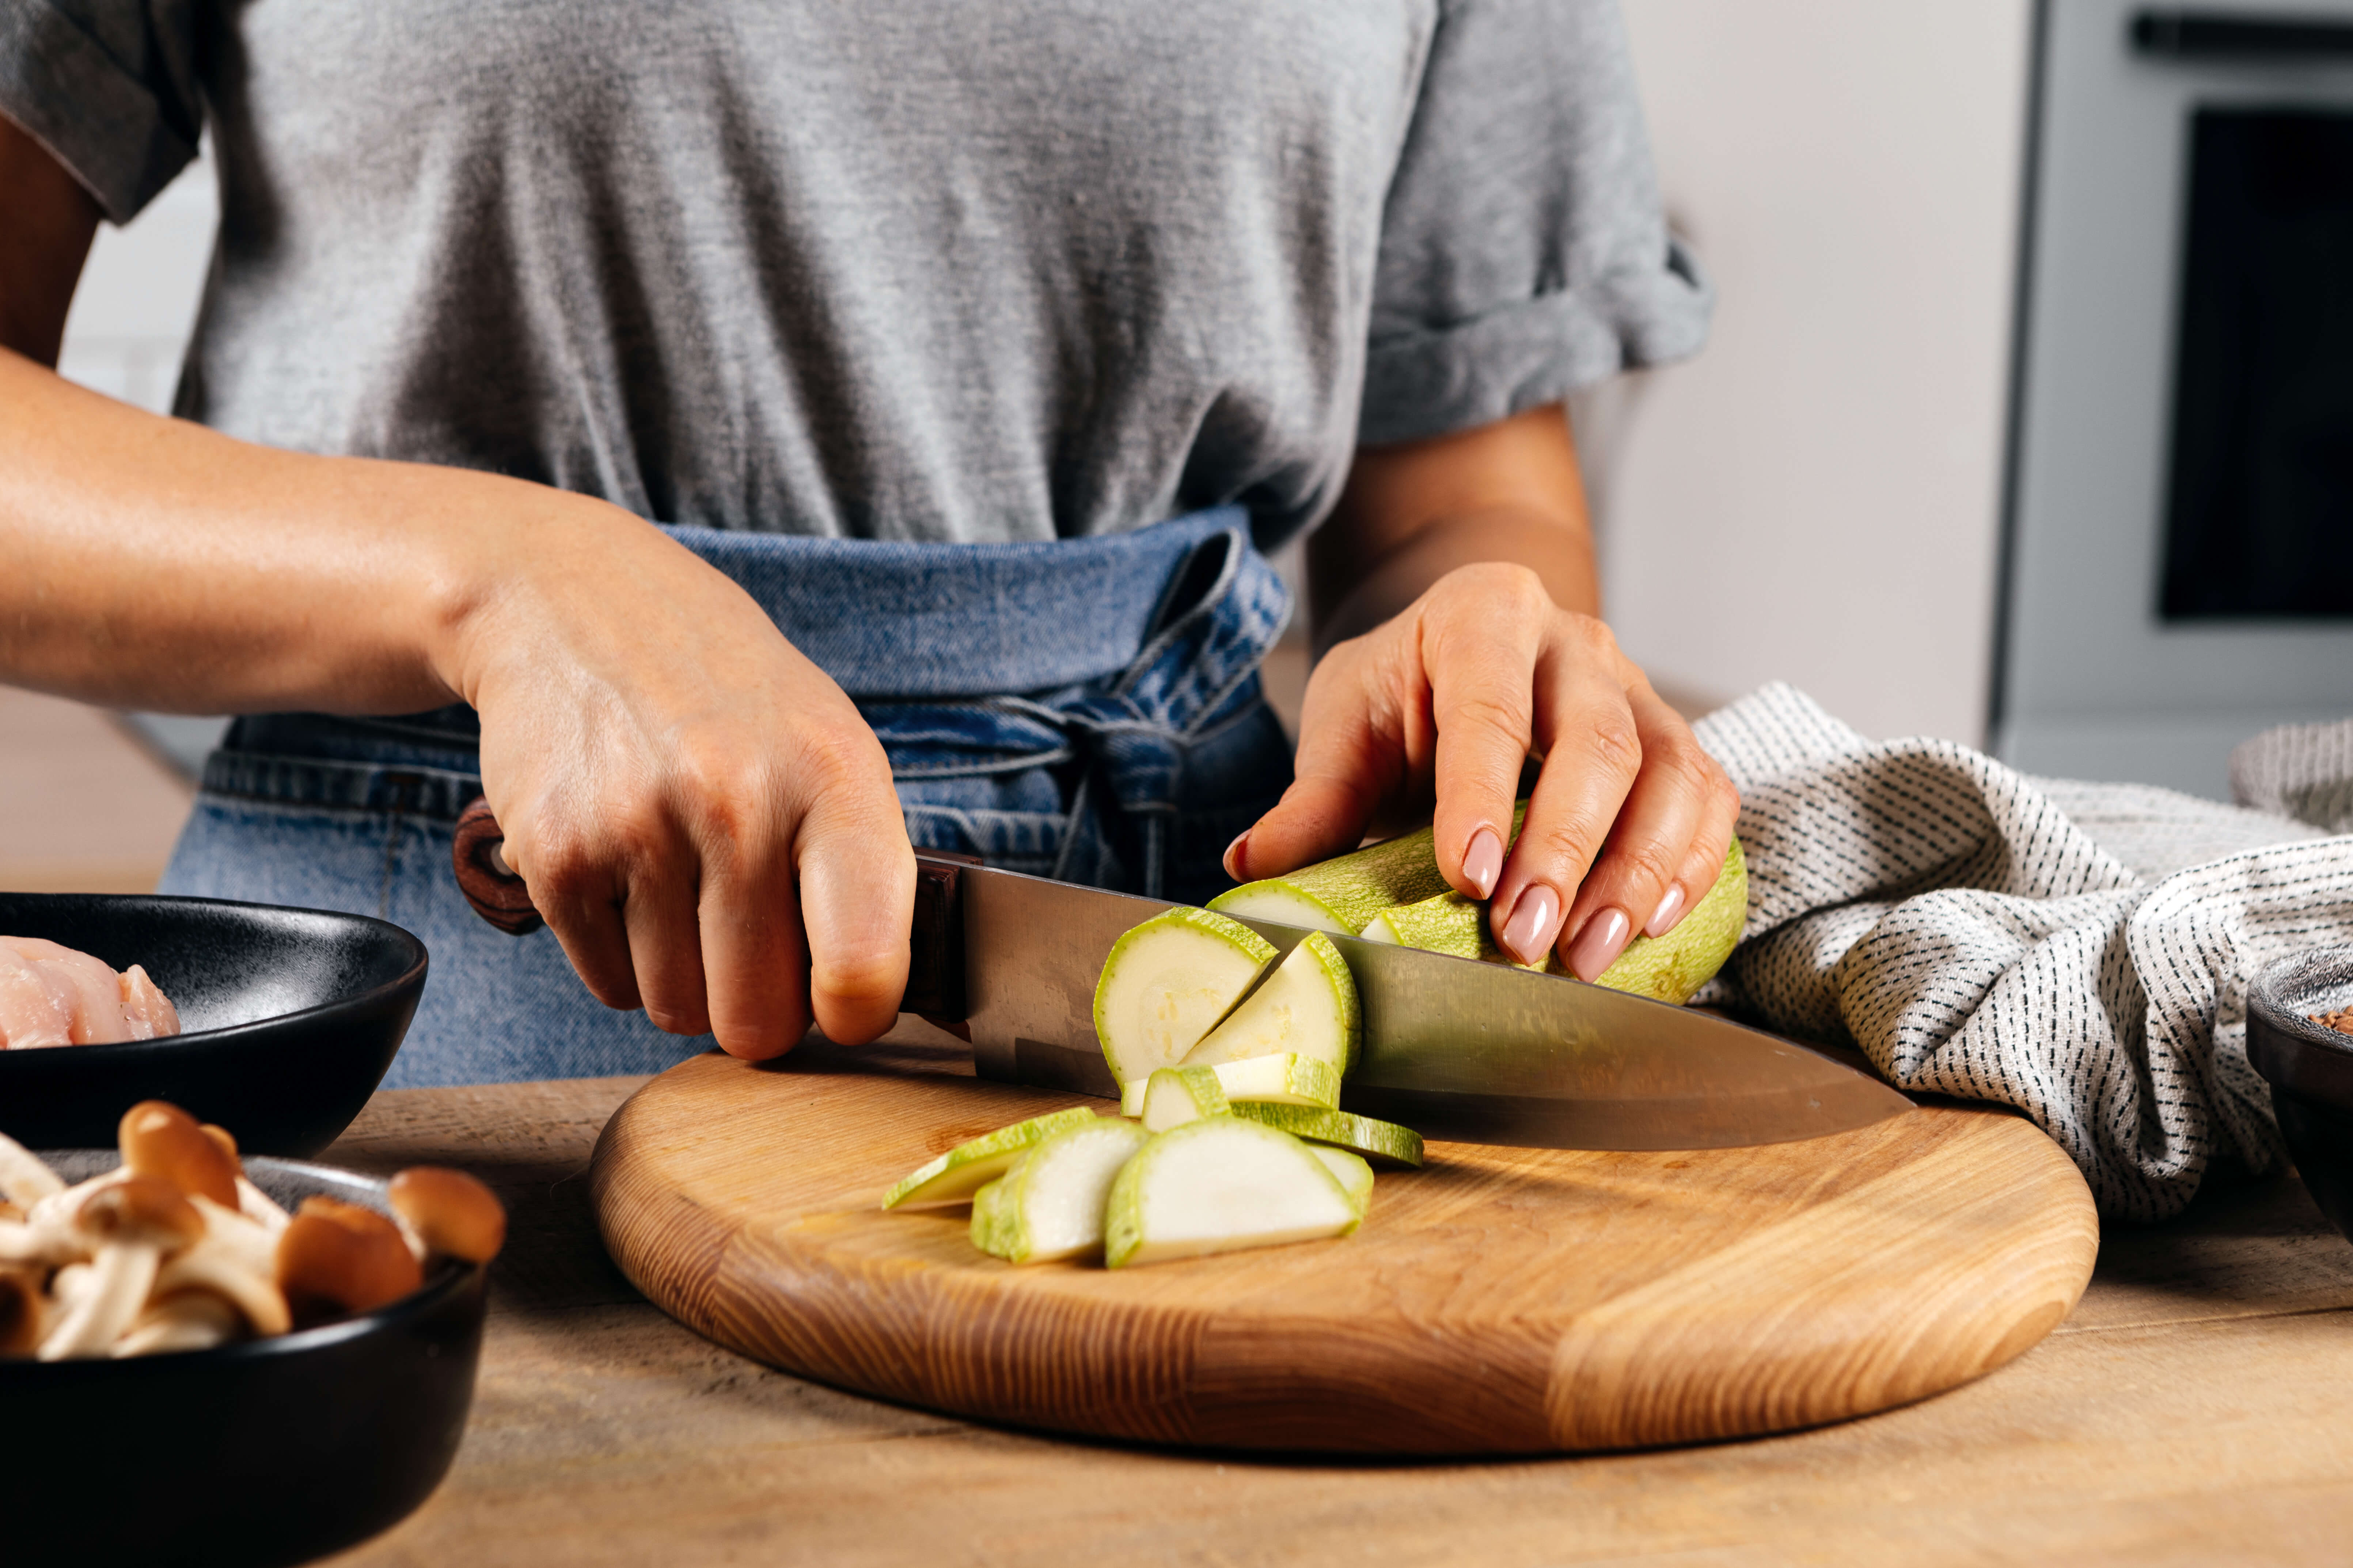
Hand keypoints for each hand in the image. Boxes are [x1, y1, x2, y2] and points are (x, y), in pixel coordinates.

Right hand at [450, 503, 912, 1056]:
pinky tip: (632, 878)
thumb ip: (868, 873)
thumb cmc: (729, 698)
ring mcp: (638, 829)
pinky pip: (610, 986)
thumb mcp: (830, 746)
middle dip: (758, 1007)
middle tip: (750, 945)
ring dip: (685, 979)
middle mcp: (737, 803)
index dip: (856, 1013)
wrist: (577, 606)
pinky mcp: (556, 856)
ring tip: (686, 888)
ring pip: (678, 1011)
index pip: (861, 964)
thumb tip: (891, 1011)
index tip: (839, 1002)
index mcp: (832, 778)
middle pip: (758, 1019)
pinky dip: (623, 958)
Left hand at [1227, 562, 1737, 977]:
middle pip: (1597, 740)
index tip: (1471, 875)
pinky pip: (1708, 799)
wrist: (1473, 648)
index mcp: (1483, 615)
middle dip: (1567, 847)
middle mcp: (1575, 643)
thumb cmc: (1405, 690)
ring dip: (1636, 871)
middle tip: (1527, 937)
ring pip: (1670, 772)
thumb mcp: (1347, 723)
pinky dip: (1690, 866)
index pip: (1489, 705)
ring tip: (1588, 953)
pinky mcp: (1675, 742)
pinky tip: (1645, 926)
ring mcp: (1637, 689)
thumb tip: (1252, 863)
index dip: (1484, 793)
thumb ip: (1314, 797)